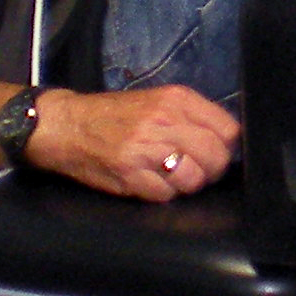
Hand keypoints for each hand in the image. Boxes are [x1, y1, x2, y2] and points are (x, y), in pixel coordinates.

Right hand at [28, 86, 239, 201]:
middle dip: (211, 169)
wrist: (66, 125)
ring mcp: (146, 149)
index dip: (225, 146)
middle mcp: (164, 121)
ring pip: (194, 179)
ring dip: (186, 184)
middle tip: (196, 169)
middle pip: (215, 157)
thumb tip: (226, 140)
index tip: (215, 151)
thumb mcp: (157, 100)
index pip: (228, 130)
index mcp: (176, 99)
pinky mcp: (130, 175)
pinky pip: (166, 195)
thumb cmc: (114, 115)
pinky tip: (149, 180)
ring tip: (170, 176)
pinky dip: (162, 193)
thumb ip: (192, 116)